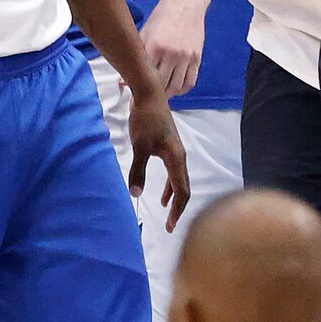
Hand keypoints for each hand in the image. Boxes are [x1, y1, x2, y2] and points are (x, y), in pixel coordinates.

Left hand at [127, 86, 190, 229]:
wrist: (149, 95)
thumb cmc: (145, 119)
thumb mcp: (139, 146)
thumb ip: (138, 170)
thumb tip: (136, 194)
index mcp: (176, 159)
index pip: (182, 191)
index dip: (177, 211)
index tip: (169, 227)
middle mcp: (180, 157)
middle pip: (184, 188)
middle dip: (178, 208)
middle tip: (170, 226)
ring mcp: (176, 151)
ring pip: (180, 180)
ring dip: (175, 197)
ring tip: (167, 213)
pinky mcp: (170, 147)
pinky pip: (174, 172)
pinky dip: (170, 185)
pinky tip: (162, 193)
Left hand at [140, 0, 207, 97]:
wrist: (186, 3)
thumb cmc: (161, 17)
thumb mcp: (144, 32)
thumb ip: (136, 56)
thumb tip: (123, 79)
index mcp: (154, 47)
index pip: (145, 77)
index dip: (139, 91)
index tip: (133, 100)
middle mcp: (171, 54)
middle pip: (161, 86)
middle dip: (152, 96)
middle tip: (145, 100)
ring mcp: (186, 57)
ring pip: (176, 88)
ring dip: (167, 96)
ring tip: (159, 97)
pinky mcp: (197, 58)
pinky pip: (190, 82)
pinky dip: (181, 90)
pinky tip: (174, 89)